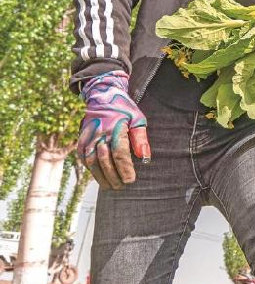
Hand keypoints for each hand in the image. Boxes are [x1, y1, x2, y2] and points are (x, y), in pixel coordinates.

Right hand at [78, 71, 150, 189]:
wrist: (102, 96)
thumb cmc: (125, 110)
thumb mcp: (138, 119)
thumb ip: (141, 139)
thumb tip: (144, 158)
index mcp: (115, 129)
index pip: (120, 154)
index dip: (125, 169)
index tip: (130, 180)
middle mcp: (99, 135)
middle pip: (105, 161)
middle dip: (114, 176)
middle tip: (122, 187)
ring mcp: (88, 138)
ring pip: (92, 162)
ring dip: (101, 177)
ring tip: (111, 187)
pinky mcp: (81, 141)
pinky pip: (84, 159)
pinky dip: (91, 170)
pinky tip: (100, 177)